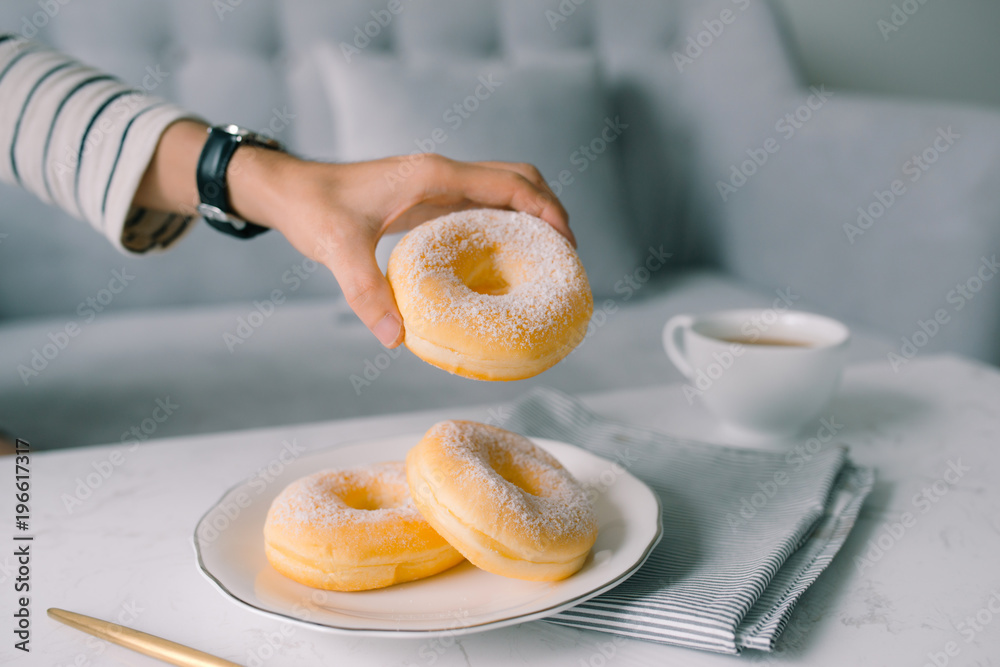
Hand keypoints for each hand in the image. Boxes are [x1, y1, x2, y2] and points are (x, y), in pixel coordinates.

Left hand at [229, 150, 572, 347]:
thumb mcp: (338, 250)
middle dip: (551, 209)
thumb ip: (366, 292)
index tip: (568, 242)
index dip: (546, 209)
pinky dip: (506, 225)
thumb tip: (396, 339)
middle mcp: (442, 175)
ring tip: (547, 259)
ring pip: (503, 190)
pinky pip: (482, 207)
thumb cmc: (313, 208)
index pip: (509, 183)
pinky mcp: (429, 201)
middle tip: (566, 254)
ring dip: (532, 215)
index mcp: (433, 176)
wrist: (290, 190)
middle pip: (518, 178)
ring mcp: (437, 186)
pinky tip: (507, 261)